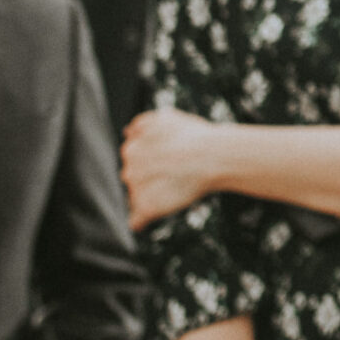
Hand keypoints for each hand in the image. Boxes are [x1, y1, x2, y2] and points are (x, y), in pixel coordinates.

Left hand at [123, 108, 226, 229]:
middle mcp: (129, 167)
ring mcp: (136, 188)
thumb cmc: (194, 137)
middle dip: (149, 178)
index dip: (150, 161)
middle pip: (134, 178)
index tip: (166, 163)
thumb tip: (127, 132)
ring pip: (136, 196)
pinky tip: (149, 221)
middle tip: (172, 176)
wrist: (212, 156)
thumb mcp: (164, 118)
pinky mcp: (147, 207)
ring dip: (149, 196)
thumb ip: (142, 124)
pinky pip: (137, 220)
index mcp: (131, 148)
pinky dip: (142, 221)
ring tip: (173, 191)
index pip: (133, 159)